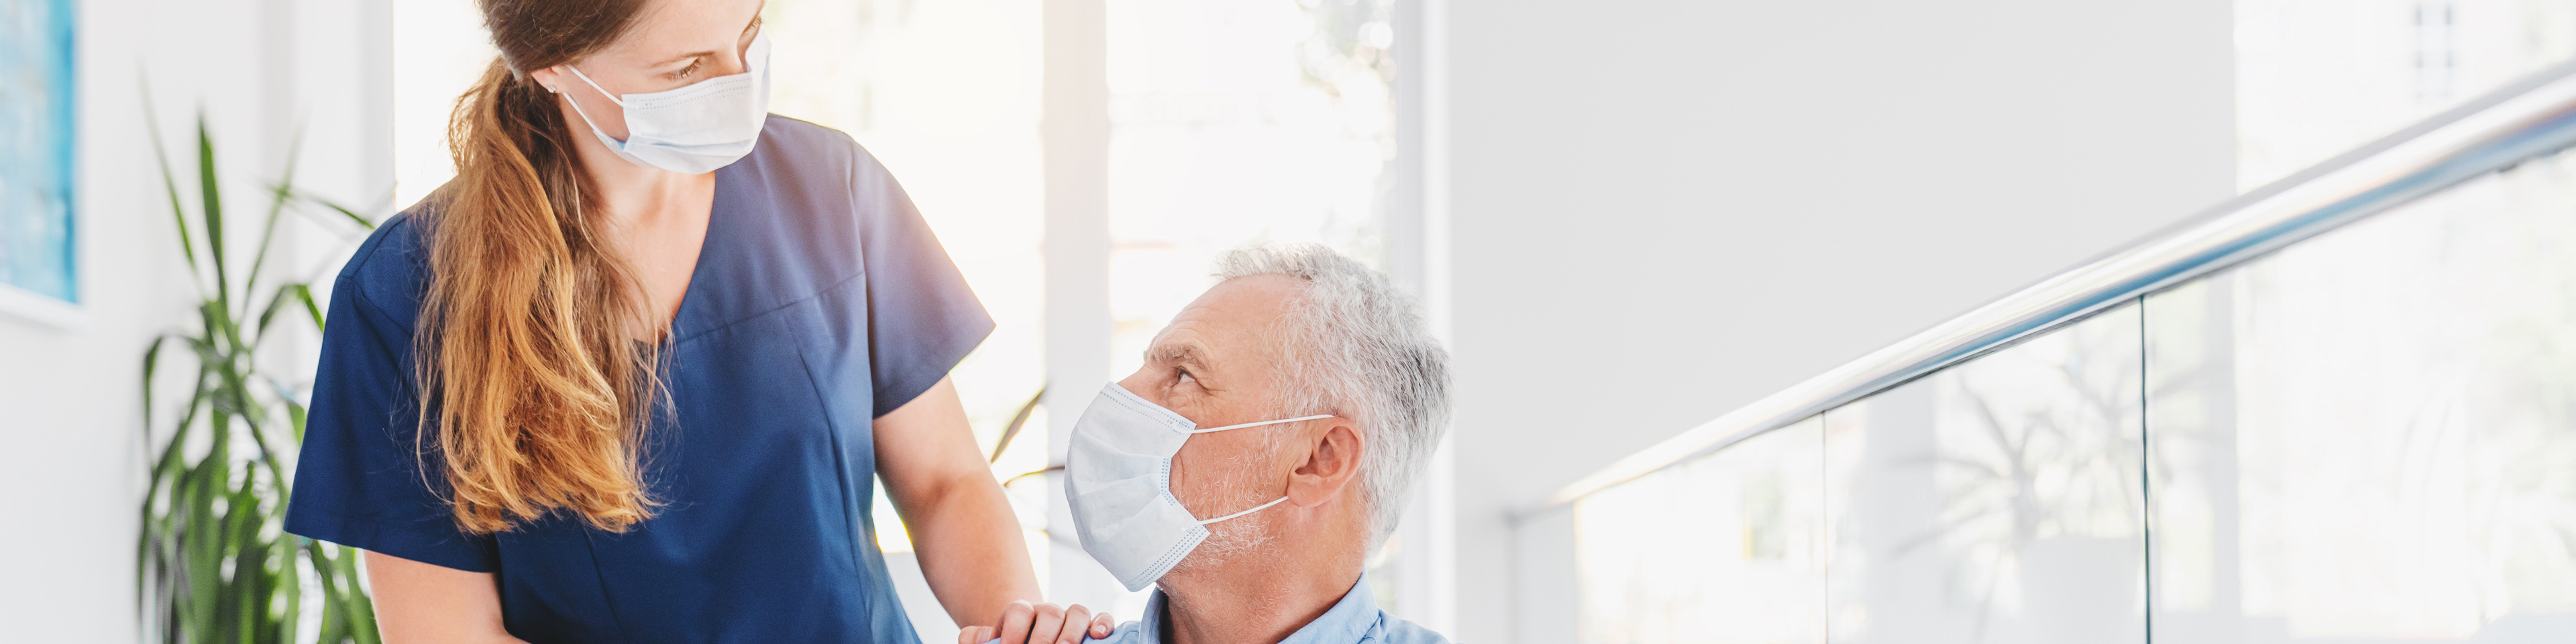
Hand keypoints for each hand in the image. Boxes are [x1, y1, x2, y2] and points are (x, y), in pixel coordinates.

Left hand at [958, 600, 1116, 643]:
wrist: (1025, 640)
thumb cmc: (1007, 643)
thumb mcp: (987, 642)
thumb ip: (975, 638)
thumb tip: (983, 638)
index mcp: (1020, 612)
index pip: (1019, 611)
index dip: (1013, 630)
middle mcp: (1048, 612)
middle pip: (1050, 613)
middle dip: (1043, 638)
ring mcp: (1070, 618)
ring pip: (1078, 613)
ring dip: (1072, 633)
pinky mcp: (1091, 627)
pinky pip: (1102, 617)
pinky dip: (1104, 623)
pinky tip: (1098, 636)